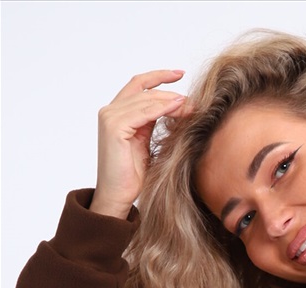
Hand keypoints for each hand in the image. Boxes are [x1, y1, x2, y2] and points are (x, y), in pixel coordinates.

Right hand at [90, 70, 191, 218]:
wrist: (118, 196)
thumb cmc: (132, 177)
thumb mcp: (146, 143)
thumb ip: (153, 123)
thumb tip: (177, 106)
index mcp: (118, 113)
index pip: (139, 85)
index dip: (159, 76)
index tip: (180, 73)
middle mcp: (111, 111)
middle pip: (146, 91)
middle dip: (172, 94)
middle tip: (195, 102)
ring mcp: (110, 117)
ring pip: (147, 99)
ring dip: (172, 101)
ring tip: (191, 107)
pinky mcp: (114, 127)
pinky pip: (143, 111)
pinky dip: (162, 108)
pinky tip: (178, 108)